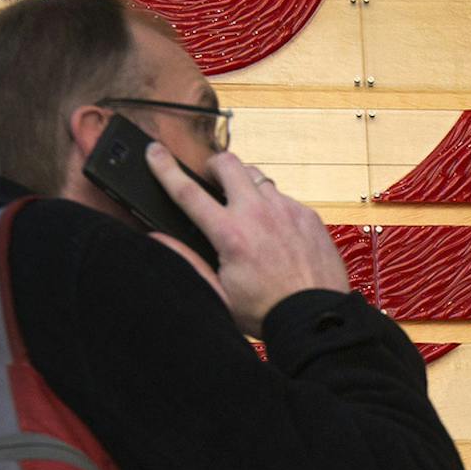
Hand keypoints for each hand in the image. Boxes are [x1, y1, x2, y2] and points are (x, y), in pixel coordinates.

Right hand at [146, 145, 352, 336]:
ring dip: (243, 184)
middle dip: (212, 166)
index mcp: (231, 235)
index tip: (155, 152)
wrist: (316, 317)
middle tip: (210, 180)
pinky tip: (271, 228)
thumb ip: (187, 261)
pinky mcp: (307, 214)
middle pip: (227, 164)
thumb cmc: (268, 310)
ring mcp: (286, 210)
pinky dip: (271, 204)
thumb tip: (159, 239)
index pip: (188, 192)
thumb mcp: (218, 293)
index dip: (166, 169)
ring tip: (242, 206)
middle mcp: (258, 214)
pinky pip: (282, 196)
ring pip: (257, 176)